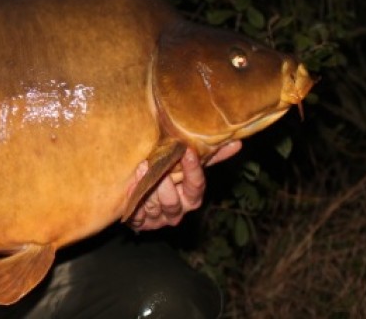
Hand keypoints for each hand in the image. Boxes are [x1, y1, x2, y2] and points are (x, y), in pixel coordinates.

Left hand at [125, 141, 241, 231]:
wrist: (144, 197)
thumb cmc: (170, 178)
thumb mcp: (188, 167)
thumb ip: (210, 157)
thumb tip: (237, 143)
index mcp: (191, 197)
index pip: (196, 186)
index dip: (192, 170)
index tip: (187, 151)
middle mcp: (177, 210)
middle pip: (172, 201)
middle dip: (164, 184)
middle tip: (155, 164)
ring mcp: (158, 218)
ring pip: (154, 207)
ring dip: (145, 188)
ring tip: (140, 168)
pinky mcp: (140, 222)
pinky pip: (136, 215)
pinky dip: (132, 200)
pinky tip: (128, 187)